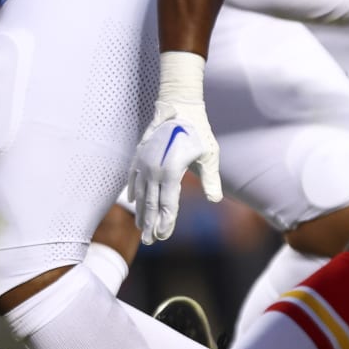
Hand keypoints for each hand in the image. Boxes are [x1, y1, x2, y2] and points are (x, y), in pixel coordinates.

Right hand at [126, 52, 221, 244]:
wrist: (179, 107)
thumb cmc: (199, 132)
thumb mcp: (209, 155)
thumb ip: (210, 179)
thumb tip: (215, 199)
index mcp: (171, 171)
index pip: (167, 203)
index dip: (166, 222)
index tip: (164, 236)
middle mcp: (154, 169)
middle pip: (151, 203)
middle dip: (150, 224)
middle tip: (149, 242)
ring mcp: (143, 162)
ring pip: (140, 193)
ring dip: (141, 211)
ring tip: (142, 228)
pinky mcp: (139, 155)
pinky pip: (133, 178)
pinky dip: (133, 192)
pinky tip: (134, 203)